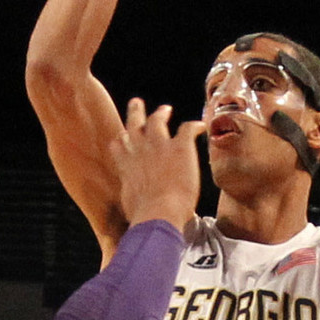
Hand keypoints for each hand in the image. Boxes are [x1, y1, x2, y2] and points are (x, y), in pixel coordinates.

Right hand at [114, 96, 202, 230]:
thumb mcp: (131, 205)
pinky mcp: (179, 146)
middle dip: (135, 112)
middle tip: (137, 103)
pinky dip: (194, 126)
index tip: (123, 137)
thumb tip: (138, 207)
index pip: (119, 144)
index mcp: (126, 165)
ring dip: (161, 112)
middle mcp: (139, 150)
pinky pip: (187, 127)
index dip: (121, 139)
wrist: (158, 213)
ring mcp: (159, 145)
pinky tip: (200, 126)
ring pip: (157, 119)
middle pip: (134, 124)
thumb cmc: (144, 216)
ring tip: (165, 109)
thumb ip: (134, 198)